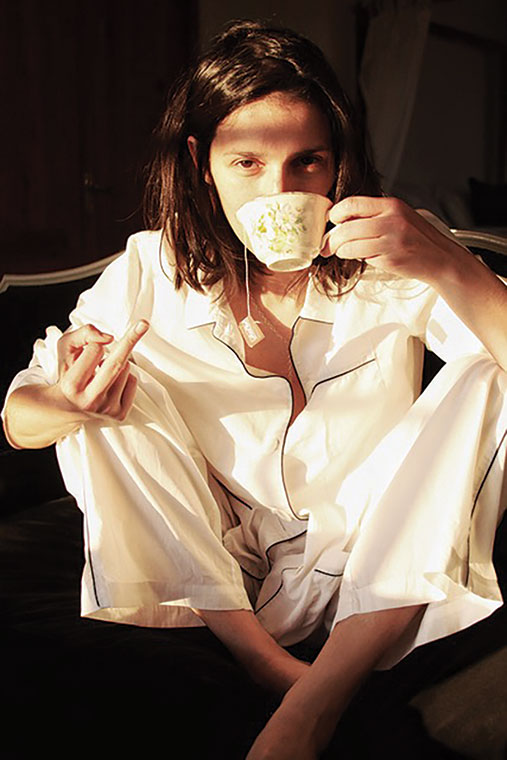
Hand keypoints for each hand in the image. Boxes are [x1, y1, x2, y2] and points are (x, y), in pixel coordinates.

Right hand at [55, 320, 148, 420]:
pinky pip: (133, 381)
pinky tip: (111, 383)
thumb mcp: (66, 349)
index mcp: (72, 385)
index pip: (95, 350)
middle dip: (131, 340)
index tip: (95, 345)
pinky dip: (125, 376)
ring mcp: (106, 409)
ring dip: (117, 363)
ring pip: (126, 369)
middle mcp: (90, 400)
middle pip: (116, 364)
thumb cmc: (69, 373)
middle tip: (143, 324)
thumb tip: (109, 339)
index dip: (95, 344)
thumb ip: (83, 335)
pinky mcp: (120, 414)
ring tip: (101, 374)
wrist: (70, 406)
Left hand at [321, 196, 466, 283]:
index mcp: (391, 205)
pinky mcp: (390, 257)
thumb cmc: (418, 239)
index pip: (352, 203)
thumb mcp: (399, 216)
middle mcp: (391, 220)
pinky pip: (362, 257)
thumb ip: (374, 215)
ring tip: (342, 252)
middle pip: (346, 227)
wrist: (441, 258)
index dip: (335, 213)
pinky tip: (366, 257)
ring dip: (341, 250)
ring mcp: (391, 239)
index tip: (330, 221)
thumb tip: (343, 220)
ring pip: (350, 244)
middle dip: (332, 239)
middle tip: (327, 245)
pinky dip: (358, 258)